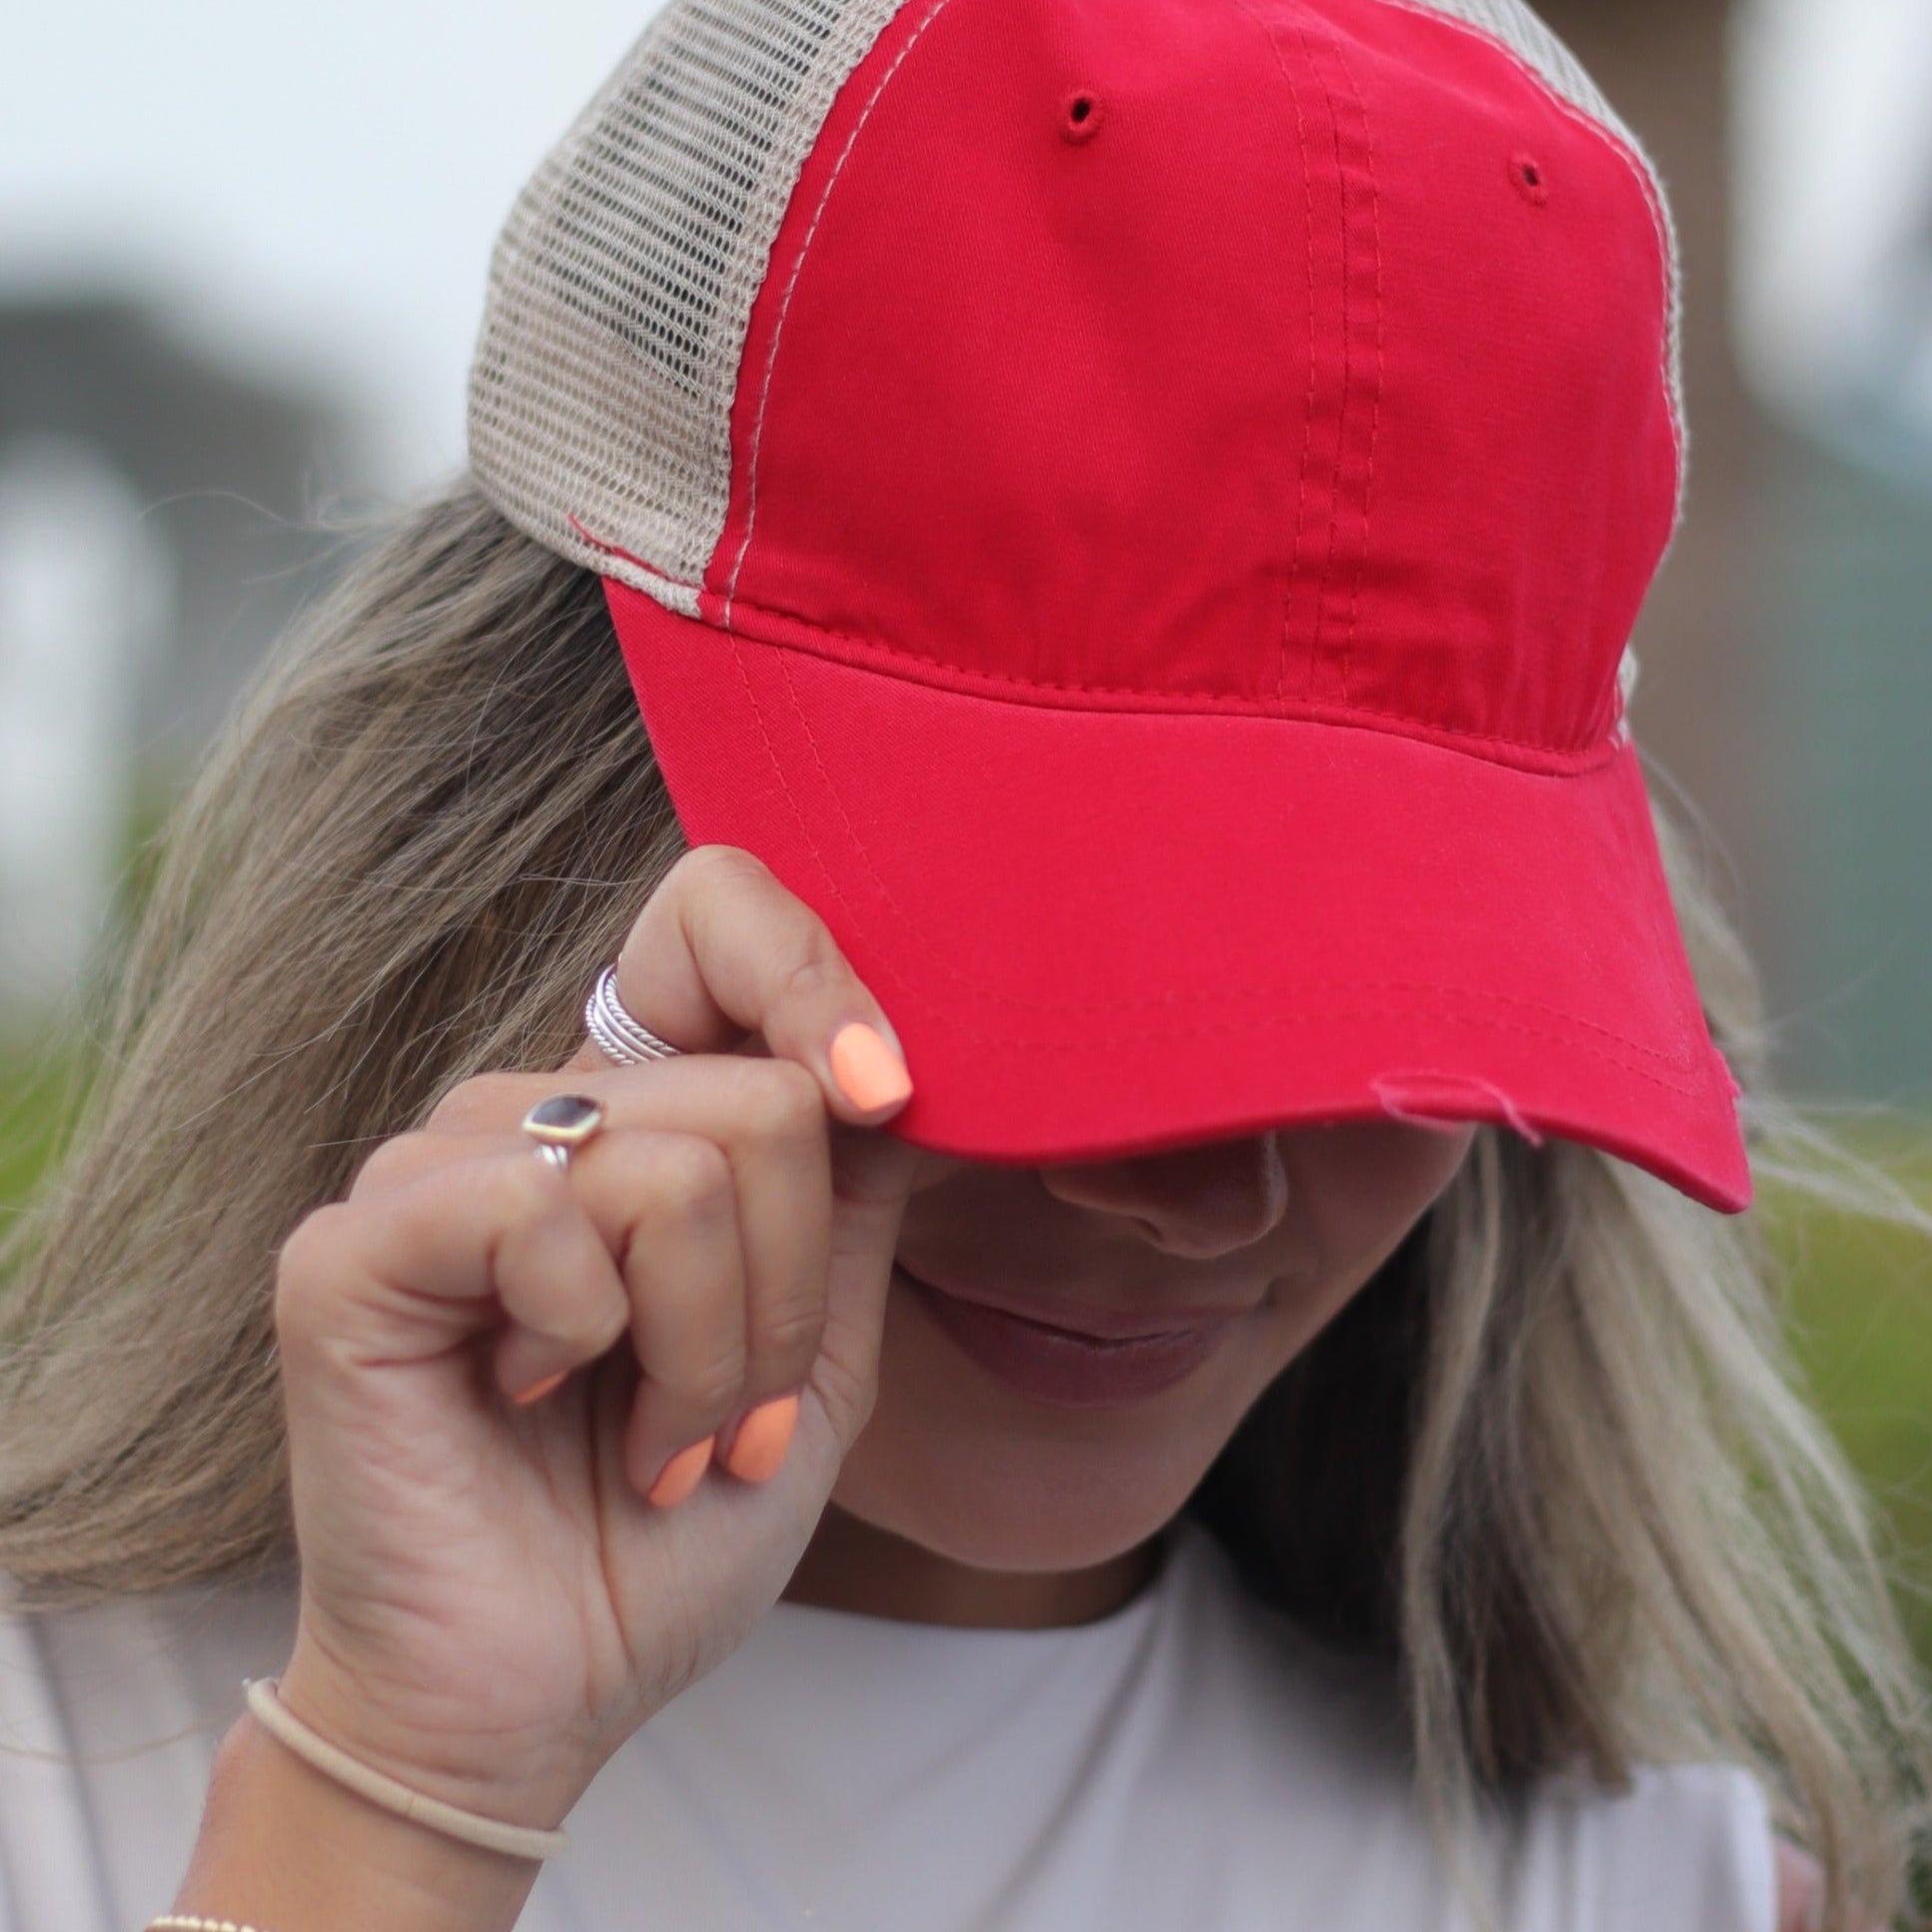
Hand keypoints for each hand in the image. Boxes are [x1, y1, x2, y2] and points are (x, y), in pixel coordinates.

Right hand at [268, 844, 918, 1832]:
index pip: (711, 916)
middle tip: (732, 1413)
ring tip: (654, 1435)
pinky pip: (548, 1216)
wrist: (541, 1693)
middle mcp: (531, 1115)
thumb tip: (899, 1069)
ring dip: (711, 1346)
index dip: (815, 977)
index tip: (884, 1094)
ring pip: (677, 1164)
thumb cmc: (676, 1526)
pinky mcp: (354, 1249)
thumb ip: (852, 1201)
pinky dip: (592, 1340)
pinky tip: (533, 1398)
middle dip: (791, 1293)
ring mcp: (433, 1171)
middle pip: (760, 1094)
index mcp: (637, 1119)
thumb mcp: (819, 1355)